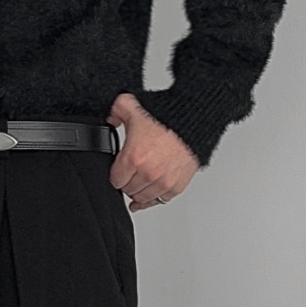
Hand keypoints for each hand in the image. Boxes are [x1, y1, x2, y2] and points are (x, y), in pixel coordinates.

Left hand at [105, 93, 199, 210]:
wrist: (195, 119)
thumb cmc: (169, 116)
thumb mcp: (134, 106)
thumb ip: (117, 110)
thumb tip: (109, 118)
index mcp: (134, 157)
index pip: (116, 180)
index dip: (116, 174)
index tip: (120, 170)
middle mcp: (148, 173)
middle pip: (129, 190)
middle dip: (128, 182)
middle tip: (131, 174)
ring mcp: (163, 182)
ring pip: (143, 198)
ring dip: (141, 191)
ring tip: (142, 182)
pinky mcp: (176, 186)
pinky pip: (161, 199)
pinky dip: (157, 195)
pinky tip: (153, 190)